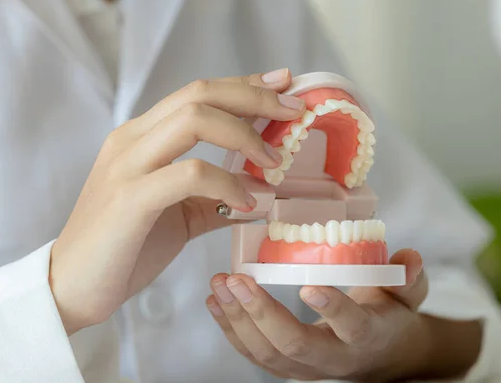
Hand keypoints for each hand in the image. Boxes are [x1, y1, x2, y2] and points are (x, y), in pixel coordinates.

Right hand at [49, 68, 307, 334]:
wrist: (71, 287)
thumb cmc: (123, 249)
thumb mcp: (175, 216)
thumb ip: (210, 200)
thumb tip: (256, 196)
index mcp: (140, 138)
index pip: (196, 94)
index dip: (243, 85)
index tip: (282, 84)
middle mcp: (131, 140)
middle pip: (199, 94)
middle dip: (253, 97)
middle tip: (293, 111)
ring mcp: (127, 166)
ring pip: (194, 119)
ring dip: (244, 135)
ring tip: (274, 162)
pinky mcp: (129, 199)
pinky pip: (189, 174)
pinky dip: (226, 183)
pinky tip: (247, 202)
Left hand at [207, 249, 482, 380]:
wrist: (380, 355)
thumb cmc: (389, 318)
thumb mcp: (406, 296)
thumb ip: (408, 278)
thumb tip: (409, 257)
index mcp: (365, 336)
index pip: (350, 327)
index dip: (331, 308)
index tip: (309, 286)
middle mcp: (333, 358)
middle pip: (294, 345)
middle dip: (262, 313)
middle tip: (237, 279)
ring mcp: (304, 367)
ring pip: (266, 354)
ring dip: (237, 319)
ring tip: (219, 284)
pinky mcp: (285, 366)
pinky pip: (253, 353)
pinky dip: (230, 329)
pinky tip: (215, 301)